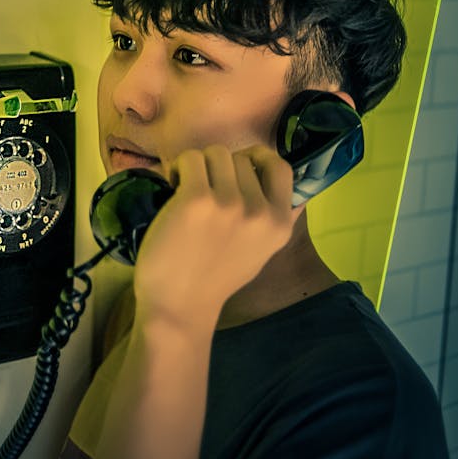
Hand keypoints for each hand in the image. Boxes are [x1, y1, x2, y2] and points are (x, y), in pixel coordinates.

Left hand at [132, 144, 299, 336]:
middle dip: (220, 169)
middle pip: (241, 158)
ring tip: (188, 189)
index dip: (258, 160)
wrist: (179, 305)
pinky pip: (191, 159)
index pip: (280, 167)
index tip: (237, 172)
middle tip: (205, 191)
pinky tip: (174, 186)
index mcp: (279, 224)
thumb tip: (283, 179)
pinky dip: (179, 167)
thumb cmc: (215, 277)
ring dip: (199, 165)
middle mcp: (259, 211)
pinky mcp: (196, 199)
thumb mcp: (261, 249)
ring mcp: (229, 203)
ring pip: (216, 153)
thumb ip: (273, 215)